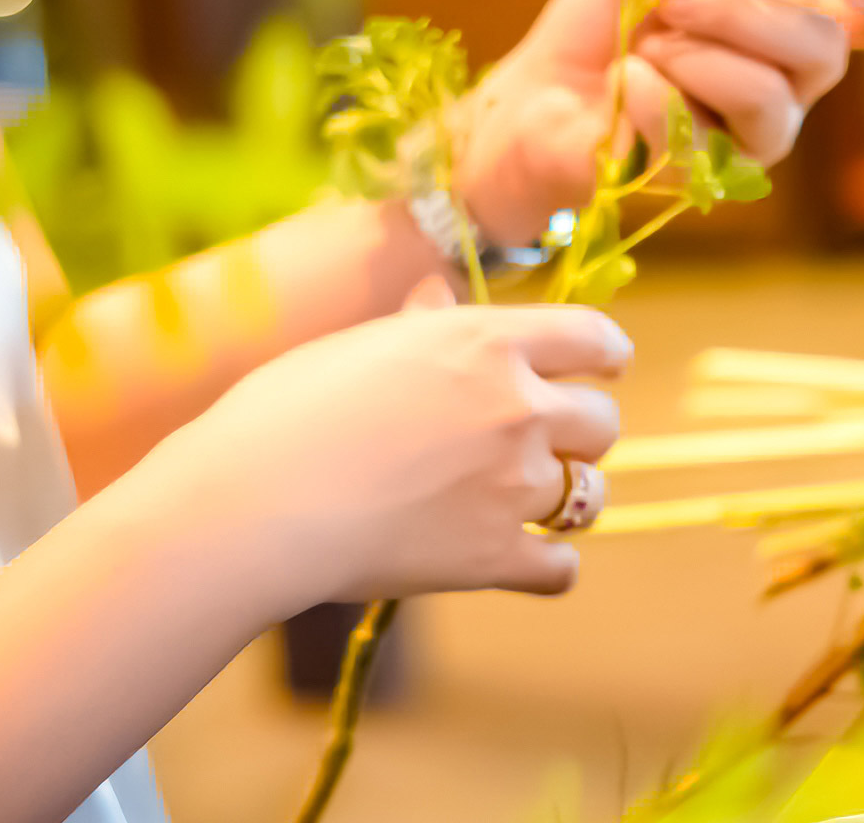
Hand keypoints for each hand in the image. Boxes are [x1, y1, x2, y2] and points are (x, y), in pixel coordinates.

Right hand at [146, 278, 629, 605]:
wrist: (256, 499)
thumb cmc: (286, 408)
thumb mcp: (359, 345)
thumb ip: (420, 325)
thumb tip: (440, 295)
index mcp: (488, 342)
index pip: (591, 338)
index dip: (605, 354)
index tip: (606, 366)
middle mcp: (517, 409)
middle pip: (602, 421)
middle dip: (583, 431)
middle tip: (549, 441)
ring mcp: (512, 486)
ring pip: (591, 493)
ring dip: (571, 496)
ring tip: (538, 501)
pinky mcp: (494, 559)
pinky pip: (561, 567)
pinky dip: (551, 566)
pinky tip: (530, 561)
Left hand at [454, 0, 863, 245]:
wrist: (532, 92)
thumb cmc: (600, 23)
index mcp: (787, 23)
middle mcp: (787, 85)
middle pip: (825, 48)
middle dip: (747, 11)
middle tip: (673, 0)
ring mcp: (750, 140)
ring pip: (768, 98)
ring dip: (696, 56)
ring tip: (642, 45)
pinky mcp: (703, 181)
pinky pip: (698, 136)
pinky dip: (646, 94)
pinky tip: (617, 83)